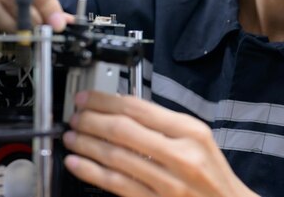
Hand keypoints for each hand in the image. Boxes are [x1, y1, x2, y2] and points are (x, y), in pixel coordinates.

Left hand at [62, 91, 258, 196]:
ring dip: (87, 145)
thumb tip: (121, 108)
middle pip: (123, 131)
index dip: (106, 101)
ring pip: (116, 158)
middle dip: (91, 121)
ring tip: (72, 137)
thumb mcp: (197, 138)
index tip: (88, 98)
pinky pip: (116, 184)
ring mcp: (168, 183)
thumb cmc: (211, 172)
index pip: (138, 108)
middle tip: (75, 116)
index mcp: (190, 131)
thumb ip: (163, 123)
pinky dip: (91, 172)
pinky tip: (77, 164)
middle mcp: (180, 155)